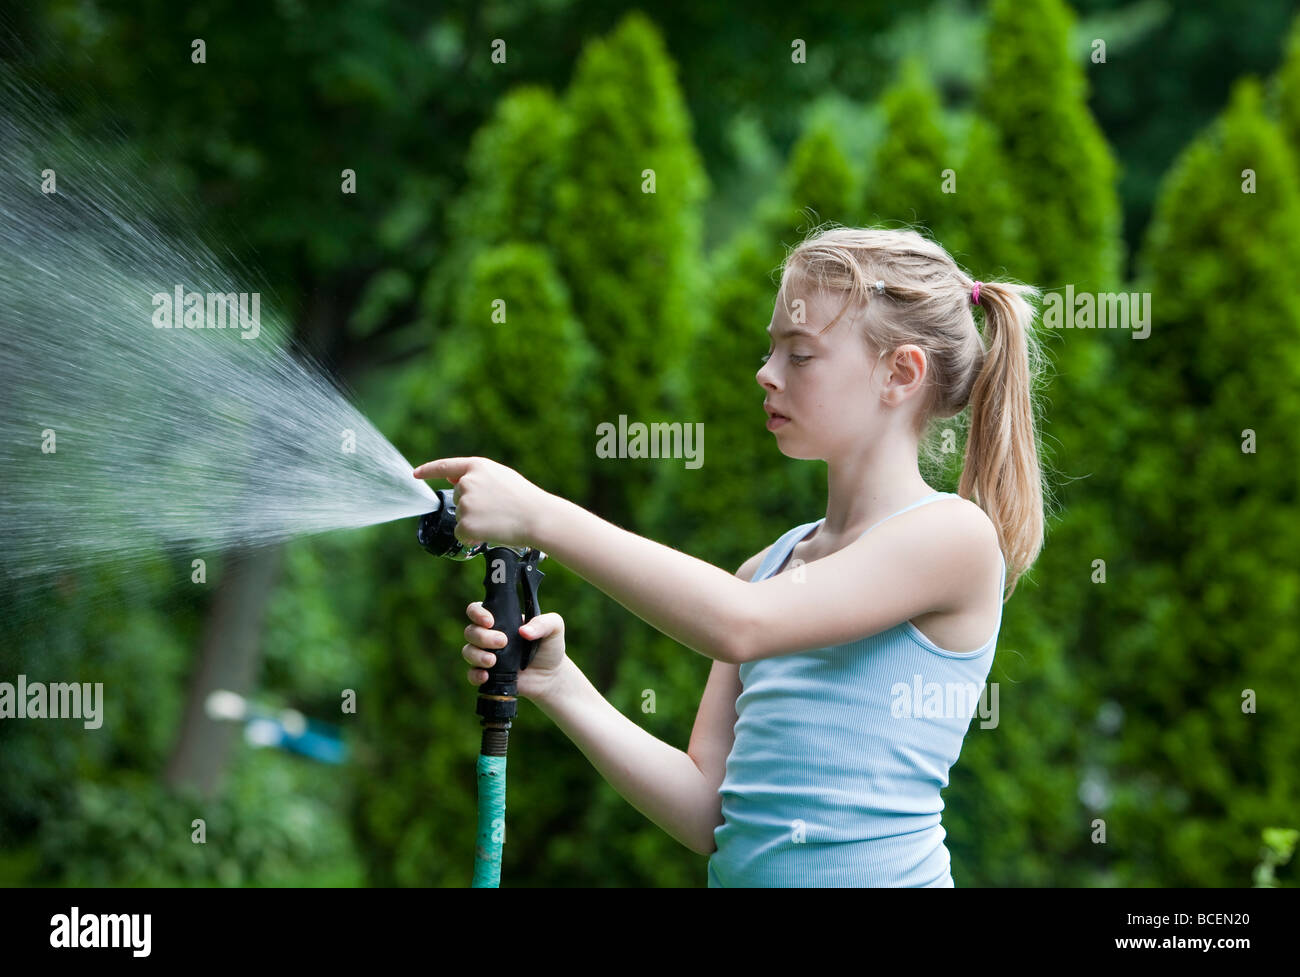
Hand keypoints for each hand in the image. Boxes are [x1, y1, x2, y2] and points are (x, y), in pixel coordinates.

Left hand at [412, 456, 547, 549]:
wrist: (537, 517)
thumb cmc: (524, 498)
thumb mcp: (501, 477)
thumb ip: (476, 476)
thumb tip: (451, 479)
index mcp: (477, 467)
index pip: (445, 466)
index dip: (428, 470)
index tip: (415, 474)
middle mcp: (467, 483)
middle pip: (457, 498)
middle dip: (471, 506)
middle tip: (495, 510)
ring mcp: (465, 503)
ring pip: (460, 517)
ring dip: (474, 522)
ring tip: (497, 520)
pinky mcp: (466, 524)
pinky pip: (461, 533)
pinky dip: (472, 537)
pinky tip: (490, 532)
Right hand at [462, 601, 567, 702]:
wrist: (552, 676)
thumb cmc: (550, 647)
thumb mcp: (554, 628)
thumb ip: (544, 623)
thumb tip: (524, 631)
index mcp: (501, 620)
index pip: (477, 610)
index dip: (477, 613)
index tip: (490, 621)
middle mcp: (489, 636)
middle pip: (471, 631)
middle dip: (482, 636)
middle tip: (503, 642)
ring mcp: (487, 655)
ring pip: (467, 651)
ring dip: (477, 655)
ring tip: (493, 661)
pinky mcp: (488, 674)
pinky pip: (471, 674)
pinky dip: (475, 675)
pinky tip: (487, 676)